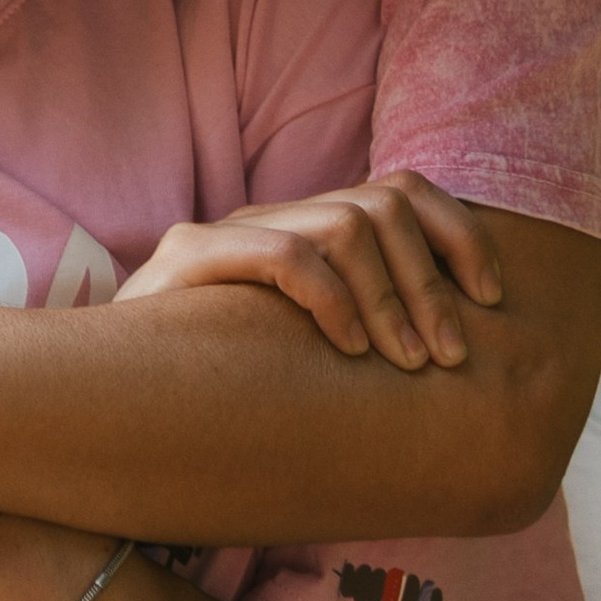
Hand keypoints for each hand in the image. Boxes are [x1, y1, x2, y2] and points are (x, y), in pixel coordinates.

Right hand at [115, 174, 503, 372]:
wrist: (108, 410)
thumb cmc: (223, 399)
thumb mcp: (310, 361)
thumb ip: (367, 337)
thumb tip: (459, 354)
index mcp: (305, 231)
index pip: (403, 190)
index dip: (459, 235)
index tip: (492, 300)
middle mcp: (270, 217)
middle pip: (385, 206)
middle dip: (432, 283)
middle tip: (451, 357)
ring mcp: (227, 234)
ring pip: (346, 225)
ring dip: (394, 299)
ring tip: (410, 363)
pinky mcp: (189, 261)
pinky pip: (285, 255)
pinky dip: (331, 300)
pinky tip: (349, 352)